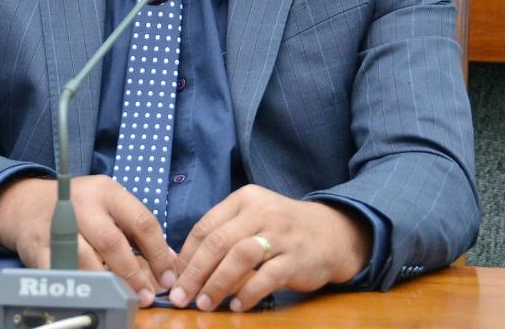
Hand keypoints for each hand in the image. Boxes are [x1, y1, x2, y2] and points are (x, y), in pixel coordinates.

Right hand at [0, 175, 176, 306]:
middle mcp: (83, 205)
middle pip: (111, 241)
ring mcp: (58, 225)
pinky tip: (91, 295)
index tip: (168, 278)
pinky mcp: (38, 247)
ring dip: (106, 283)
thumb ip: (138, 230)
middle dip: (133, 273)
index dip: (159, 253)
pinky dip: (77, 285)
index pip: (141, 221)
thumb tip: (171, 262)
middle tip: (146, 296)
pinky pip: (60, 271)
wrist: (29, 204)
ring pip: (84, 258)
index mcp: (108, 192)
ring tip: (122, 298)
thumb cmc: (81, 208)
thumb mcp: (110, 206)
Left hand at [168, 185, 370, 311]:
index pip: (206, 226)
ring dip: (217, 283)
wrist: (331, 233)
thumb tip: (183, 264)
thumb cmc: (282, 229)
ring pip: (240, 256)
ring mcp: (281, 234)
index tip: (174, 278)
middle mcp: (262, 212)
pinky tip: (237, 305)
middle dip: (195, 272)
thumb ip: (224, 233)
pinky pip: (267, 276)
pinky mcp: (297, 257)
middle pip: (218, 242)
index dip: (186, 255)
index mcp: (245, 199)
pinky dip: (248, 292)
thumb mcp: (253, 217)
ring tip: (204, 303)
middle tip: (181, 296)